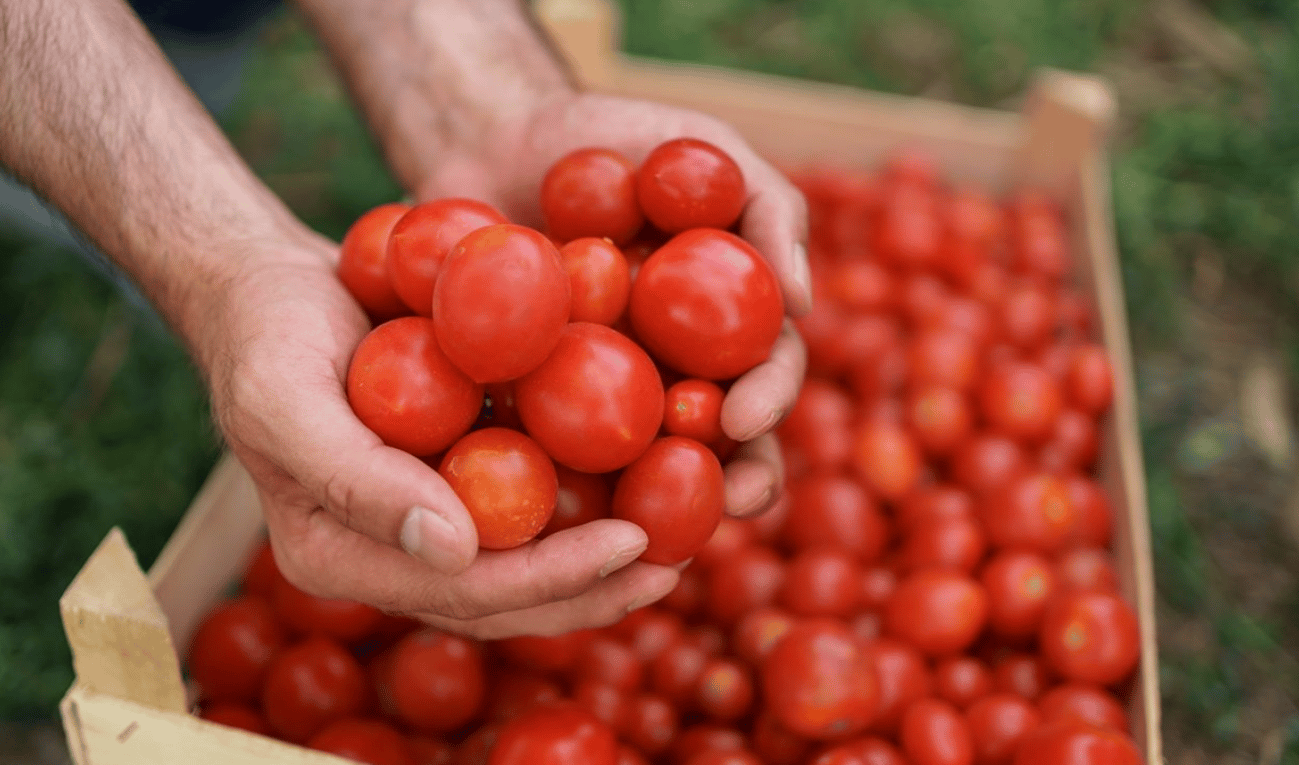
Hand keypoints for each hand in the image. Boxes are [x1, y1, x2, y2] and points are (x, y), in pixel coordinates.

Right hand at [200, 231, 677, 638]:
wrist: (269, 286)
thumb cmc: (266, 337)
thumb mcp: (287, 399)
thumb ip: (357, 480)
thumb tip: (458, 551)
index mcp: (344, 558)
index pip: (461, 592)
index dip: (550, 578)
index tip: (630, 543)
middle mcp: (394, 552)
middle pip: (508, 596)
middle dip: (594, 586)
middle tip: (676, 561)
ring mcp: (429, 516)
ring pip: (527, 558)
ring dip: (604, 556)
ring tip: (685, 537)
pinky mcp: (458, 474)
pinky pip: (530, 498)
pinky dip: (589, 492)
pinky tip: (652, 472)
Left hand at [415, 92, 811, 519]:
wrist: (495, 136)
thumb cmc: (613, 135)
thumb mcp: (700, 144)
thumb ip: (766, 206)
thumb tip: (803, 299)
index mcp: (724, 326)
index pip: (763, 374)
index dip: (766, 403)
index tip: (743, 418)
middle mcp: (674, 372)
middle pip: (716, 444)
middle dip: (730, 481)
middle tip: (723, 502)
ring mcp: (601, 397)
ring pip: (637, 471)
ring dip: (650, 508)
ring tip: (644, 536)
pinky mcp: (528, 406)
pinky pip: (540, 455)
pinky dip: (548, 486)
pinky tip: (536, 513)